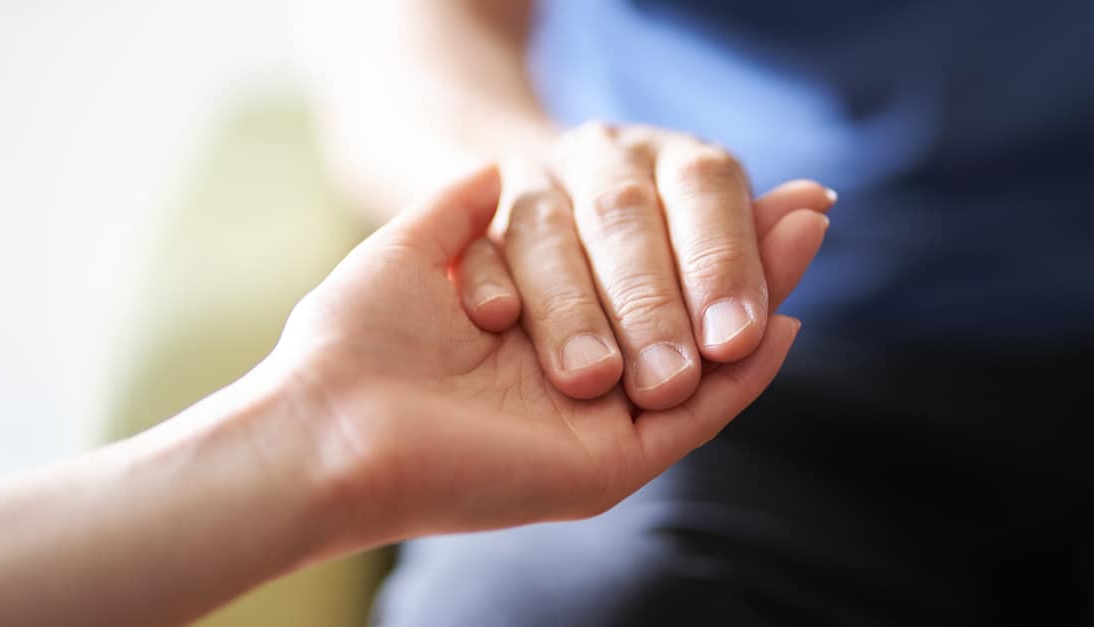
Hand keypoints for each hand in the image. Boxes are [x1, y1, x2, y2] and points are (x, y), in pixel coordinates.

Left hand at [256, 165, 820, 552]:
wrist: (323, 422)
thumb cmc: (355, 341)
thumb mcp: (416, 250)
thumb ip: (462, 209)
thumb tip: (494, 165)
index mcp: (545, 335)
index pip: (644, 275)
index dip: (696, 232)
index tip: (742, 183)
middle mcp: (582, 384)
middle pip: (690, 315)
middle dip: (748, 256)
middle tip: (807, 202)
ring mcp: (600, 427)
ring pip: (708, 363)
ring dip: (761, 295)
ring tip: (808, 228)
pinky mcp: (608, 463)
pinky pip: (698, 420)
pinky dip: (745, 375)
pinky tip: (782, 315)